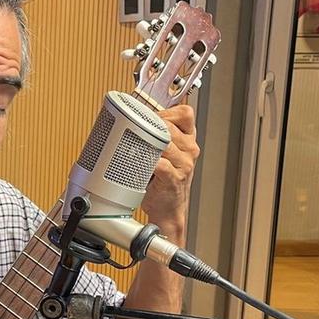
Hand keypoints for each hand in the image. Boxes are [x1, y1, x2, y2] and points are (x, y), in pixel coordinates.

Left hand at [140, 104, 199, 227]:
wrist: (167, 208)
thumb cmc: (162, 180)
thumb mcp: (163, 153)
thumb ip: (155, 136)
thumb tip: (129, 119)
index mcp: (188, 139)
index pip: (185, 113)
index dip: (166, 111)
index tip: (150, 115)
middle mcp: (189, 149)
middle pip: (170, 126)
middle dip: (150, 126)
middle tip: (135, 130)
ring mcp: (184, 164)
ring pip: (165, 143)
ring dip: (147, 143)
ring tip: (135, 146)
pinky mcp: (174, 178)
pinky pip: (161, 163)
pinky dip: (148, 161)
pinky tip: (141, 162)